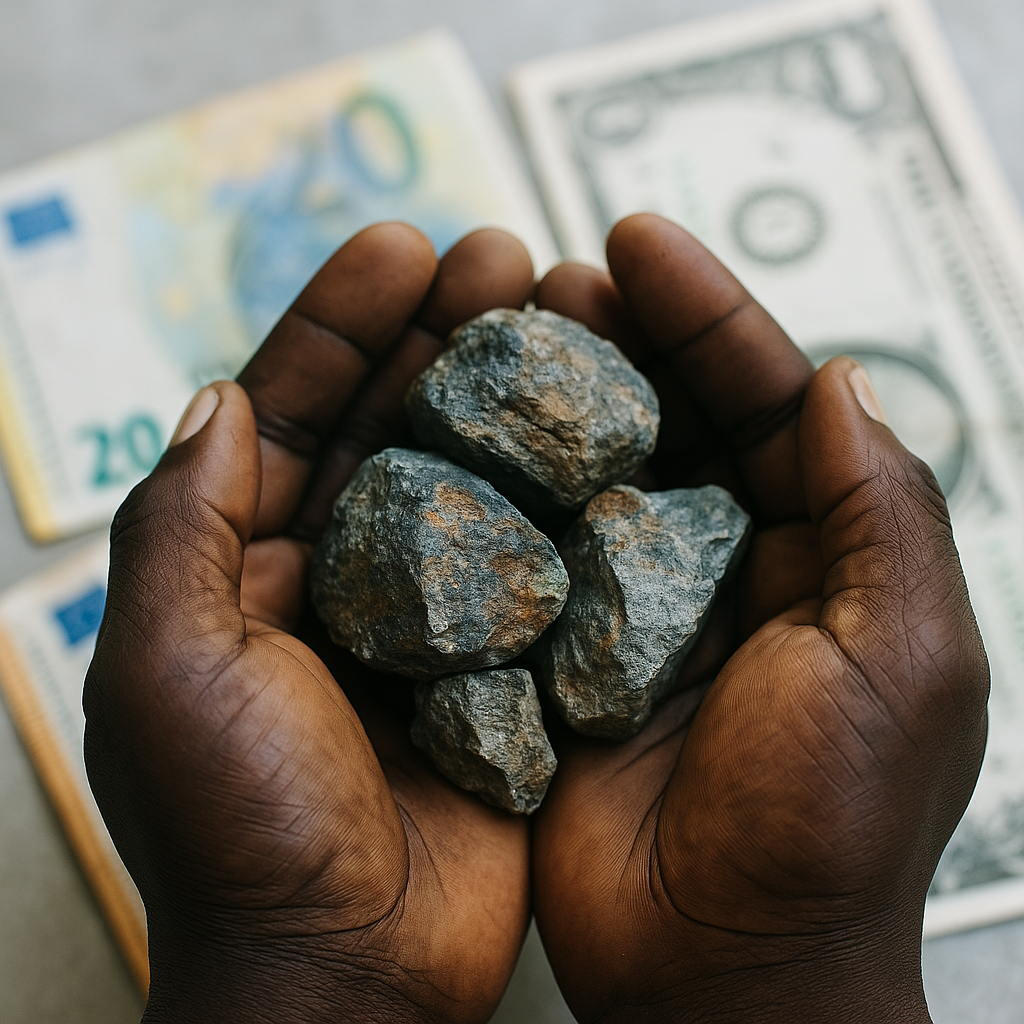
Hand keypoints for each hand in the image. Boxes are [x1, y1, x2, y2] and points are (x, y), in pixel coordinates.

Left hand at [83, 224, 536, 1023]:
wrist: (347, 973)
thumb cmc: (239, 831)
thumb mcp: (167, 668)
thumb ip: (180, 529)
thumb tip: (215, 402)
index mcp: (245, 568)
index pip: (287, 413)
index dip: (338, 324)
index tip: (403, 247)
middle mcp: (337, 578)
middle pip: (389, 425)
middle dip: (440, 336)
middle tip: (505, 257)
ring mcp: (427, 615)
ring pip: (469, 476)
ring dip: (507, 397)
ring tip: (563, 313)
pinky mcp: (500, 659)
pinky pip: (532, 554)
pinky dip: (561, 492)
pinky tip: (601, 431)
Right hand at [531, 214, 989, 1023]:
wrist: (722, 972)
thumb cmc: (829, 825)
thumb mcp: (903, 658)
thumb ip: (885, 514)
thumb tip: (842, 380)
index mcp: (823, 556)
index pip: (771, 402)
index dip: (709, 317)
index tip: (638, 243)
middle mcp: (730, 567)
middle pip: (675, 421)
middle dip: (622, 339)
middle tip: (554, 272)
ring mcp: (638, 609)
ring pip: (596, 476)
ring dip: (557, 403)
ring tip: (503, 327)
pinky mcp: (565, 656)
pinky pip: (534, 556)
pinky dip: (504, 496)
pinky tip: (463, 441)